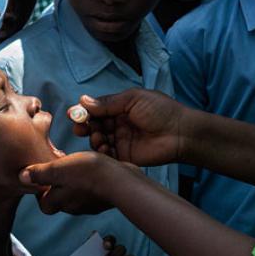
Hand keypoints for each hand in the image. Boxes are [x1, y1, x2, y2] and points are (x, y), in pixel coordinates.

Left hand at [19, 152, 145, 214]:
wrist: (122, 182)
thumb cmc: (89, 173)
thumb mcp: (59, 168)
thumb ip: (40, 173)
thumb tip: (21, 176)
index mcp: (58, 201)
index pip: (43, 203)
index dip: (40, 192)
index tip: (42, 177)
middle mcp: (73, 207)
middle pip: (59, 200)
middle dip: (57, 187)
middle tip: (59, 169)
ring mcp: (90, 205)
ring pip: (76, 195)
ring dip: (74, 183)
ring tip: (77, 166)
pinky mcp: (103, 199)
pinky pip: (92, 192)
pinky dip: (90, 182)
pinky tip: (94, 169)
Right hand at [69, 89, 185, 167]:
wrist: (181, 132)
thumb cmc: (161, 110)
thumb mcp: (133, 99)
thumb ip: (108, 102)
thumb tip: (83, 100)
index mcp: (120, 108)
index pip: (96, 110)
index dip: (84, 112)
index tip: (74, 114)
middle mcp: (117, 124)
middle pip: (93, 126)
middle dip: (85, 127)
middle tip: (81, 129)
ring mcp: (121, 140)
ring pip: (98, 141)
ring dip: (94, 140)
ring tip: (99, 138)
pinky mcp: (125, 156)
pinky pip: (107, 156)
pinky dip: (102, 153)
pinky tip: (105, 149)